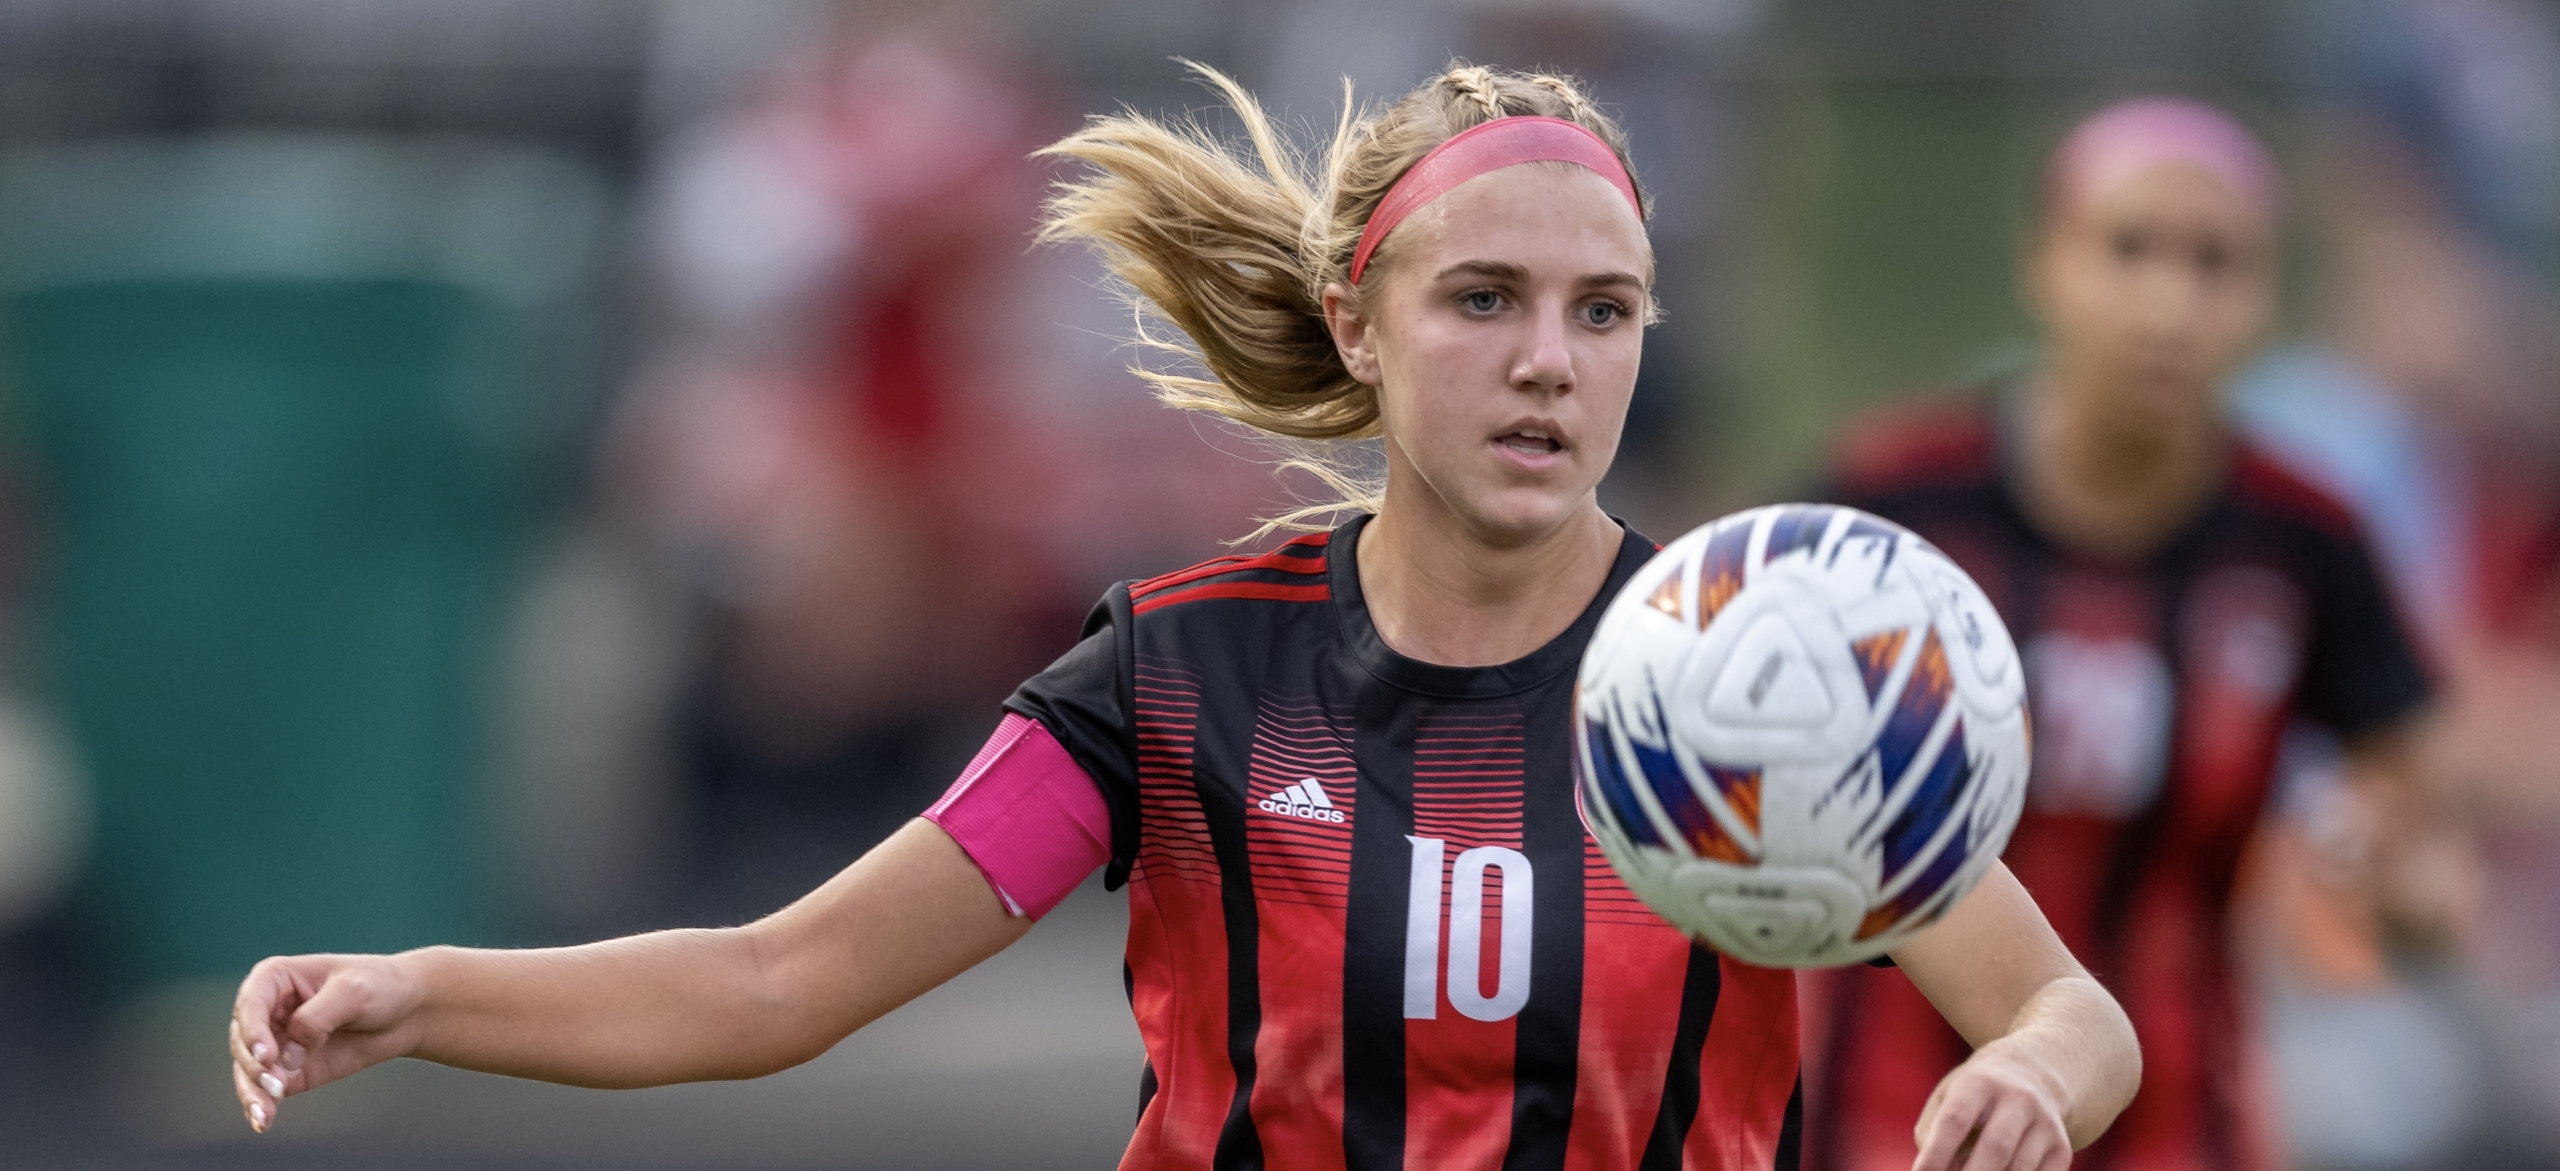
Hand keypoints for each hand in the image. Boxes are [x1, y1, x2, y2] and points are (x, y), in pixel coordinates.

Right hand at [229, 953, 426, 1132]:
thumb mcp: (353, 992)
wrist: (407, 1012)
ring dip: (253, 1093)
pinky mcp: (288, 1071)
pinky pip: (266, 1090)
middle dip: (254, 1066)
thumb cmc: (379, 987)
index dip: (252, 1031)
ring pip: (248, 1070)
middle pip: (243, 1042)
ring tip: (264, 1114)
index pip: (250, 1004)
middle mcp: (267, 1011)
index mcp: (275, 979)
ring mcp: (275, 1043)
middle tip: (276, 1085)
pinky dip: (262, 1106)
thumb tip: (287, 1056)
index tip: (266, 1057)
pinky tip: (263, 1121)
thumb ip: (316, 1019)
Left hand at [1911, 1038, 2071, 1170]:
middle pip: (1996, 1147)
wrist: (2033, 1073)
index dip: (1936, 1153)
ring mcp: (2045, 1123)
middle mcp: (2018, 1099)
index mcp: (1980, 1083)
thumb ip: (1933, 1133)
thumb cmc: (1975, 1095)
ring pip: (2020, 1168)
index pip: (1955, 1120)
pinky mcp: (2061, 1147)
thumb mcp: (1948, 1097)